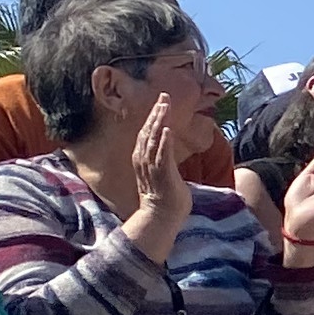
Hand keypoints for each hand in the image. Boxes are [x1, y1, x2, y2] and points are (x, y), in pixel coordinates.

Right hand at [119, 97, 193, 260]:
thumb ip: (163, 162)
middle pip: (149, 132)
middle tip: (164, 96)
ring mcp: (152, 167)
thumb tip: (169, 154)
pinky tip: (167, 129)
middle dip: (157, 113)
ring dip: (159, 122)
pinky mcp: (162, 175)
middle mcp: (145, 161)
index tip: (162, 102)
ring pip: (154, 139)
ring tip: (165, 106)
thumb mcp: (163, 174)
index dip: (154, 117)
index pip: (148, 133)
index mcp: (144, 160)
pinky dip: (164, 142)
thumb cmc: (165, 199)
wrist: (161, 218)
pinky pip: (162, 155)